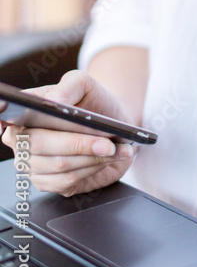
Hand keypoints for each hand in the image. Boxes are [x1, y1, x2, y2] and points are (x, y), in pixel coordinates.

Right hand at [0, 70, 137, 197]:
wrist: (113, 123)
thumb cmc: (93, 101)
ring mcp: (34, 165)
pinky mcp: (50, 183)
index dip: (3, 122)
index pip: (6, 119)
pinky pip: (67, 181)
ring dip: (91, 157)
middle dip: (77, 143)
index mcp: (24, 113)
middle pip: (39, 145)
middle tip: (106, 142)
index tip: (11, 126)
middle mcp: (23, 140)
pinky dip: (92, 169)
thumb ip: (68, 87)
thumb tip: (53, 102)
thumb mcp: (84, 84)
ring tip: (115, 148)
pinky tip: (109, 158)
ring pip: (58, 166)